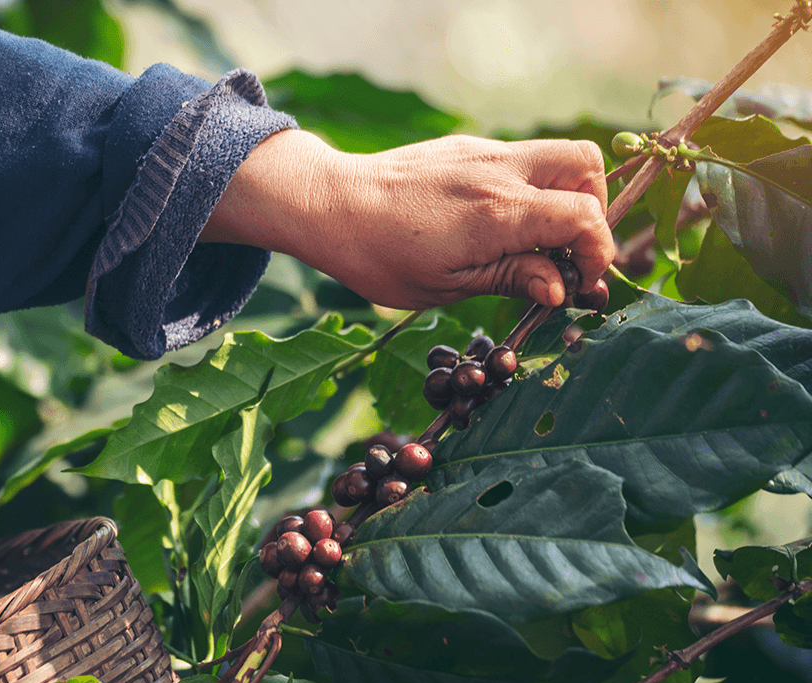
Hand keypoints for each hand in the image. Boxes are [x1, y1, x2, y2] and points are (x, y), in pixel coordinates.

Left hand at [201, 130, 614, 308]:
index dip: (597, 252)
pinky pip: (518, 157)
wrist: (329, 205)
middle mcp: (498, 173)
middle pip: (586, 165)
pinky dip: (527, 186)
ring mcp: (482, 153)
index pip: (584, 217)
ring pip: (555, 154)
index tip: (580, 281)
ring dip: (562, 193)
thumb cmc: (378, 256)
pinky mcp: (465, 147)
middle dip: (593, 208)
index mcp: (498, 213)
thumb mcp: (446, 286)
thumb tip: (560, 290)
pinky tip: (497, 221)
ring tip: (534, 237)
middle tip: (565, 249)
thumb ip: (510, 279)